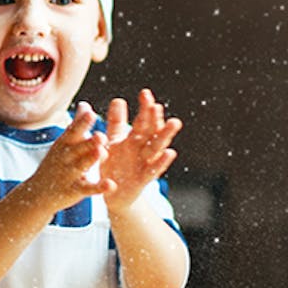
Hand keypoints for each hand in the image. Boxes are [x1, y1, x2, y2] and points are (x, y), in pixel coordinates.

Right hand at [27, 102, 113, 206]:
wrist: (37, 194)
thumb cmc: (55, 164)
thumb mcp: (63, 144)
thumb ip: (77, 125)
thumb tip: (85, 104)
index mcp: (64, 144)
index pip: (73, 131)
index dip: (82, 123)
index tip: (90, 113)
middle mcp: (65, 157)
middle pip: (78, 147)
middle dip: (88, 141)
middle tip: (101, 134)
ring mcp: (69, 174)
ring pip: (82, 165)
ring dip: (91, 159)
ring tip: (101, 152)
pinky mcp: (74, 190)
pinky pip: (88, 188)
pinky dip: (99, 188)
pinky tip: (111, 185)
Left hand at [101, 89, 181, 213]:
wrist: (113, 194)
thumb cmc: (115, 165)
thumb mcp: (113, 142)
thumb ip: (116, 123)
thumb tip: (119, 99)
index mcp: (134, 140)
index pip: (142, 121)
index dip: (144, 108)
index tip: (145, 93)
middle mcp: (142, 150)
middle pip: (151, 132)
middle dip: (155, 119)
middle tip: (157, 105)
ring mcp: (145, 164)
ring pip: (157, 148)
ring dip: (165, 135)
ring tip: (174, 122)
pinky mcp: (143, 180)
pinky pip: (153, 170)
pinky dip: (162, 162)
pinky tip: (170, 152)